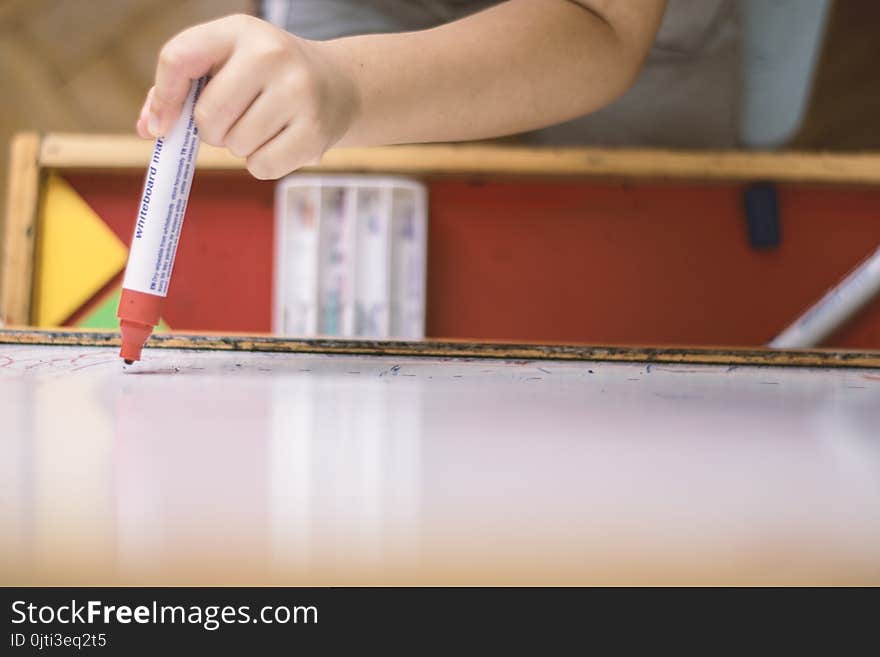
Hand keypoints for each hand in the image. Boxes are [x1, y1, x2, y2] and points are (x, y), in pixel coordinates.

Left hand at [136, 14, 357, 178]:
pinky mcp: (314, 132)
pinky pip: (261, 167)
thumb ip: (182, 89)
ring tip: (263, 127)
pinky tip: (278, 143)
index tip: (160, 126)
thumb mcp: (228, 63)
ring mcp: (298, 92)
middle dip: (210, 130)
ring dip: (239, 146)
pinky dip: (261, 164)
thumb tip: (149, 128)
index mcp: (239, 30)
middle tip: (232, 122)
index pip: (180, 59)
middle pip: (207, 115)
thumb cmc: (267, 77)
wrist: (338, 84)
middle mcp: (271, 54)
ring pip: (235, 145)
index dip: (163, 98)